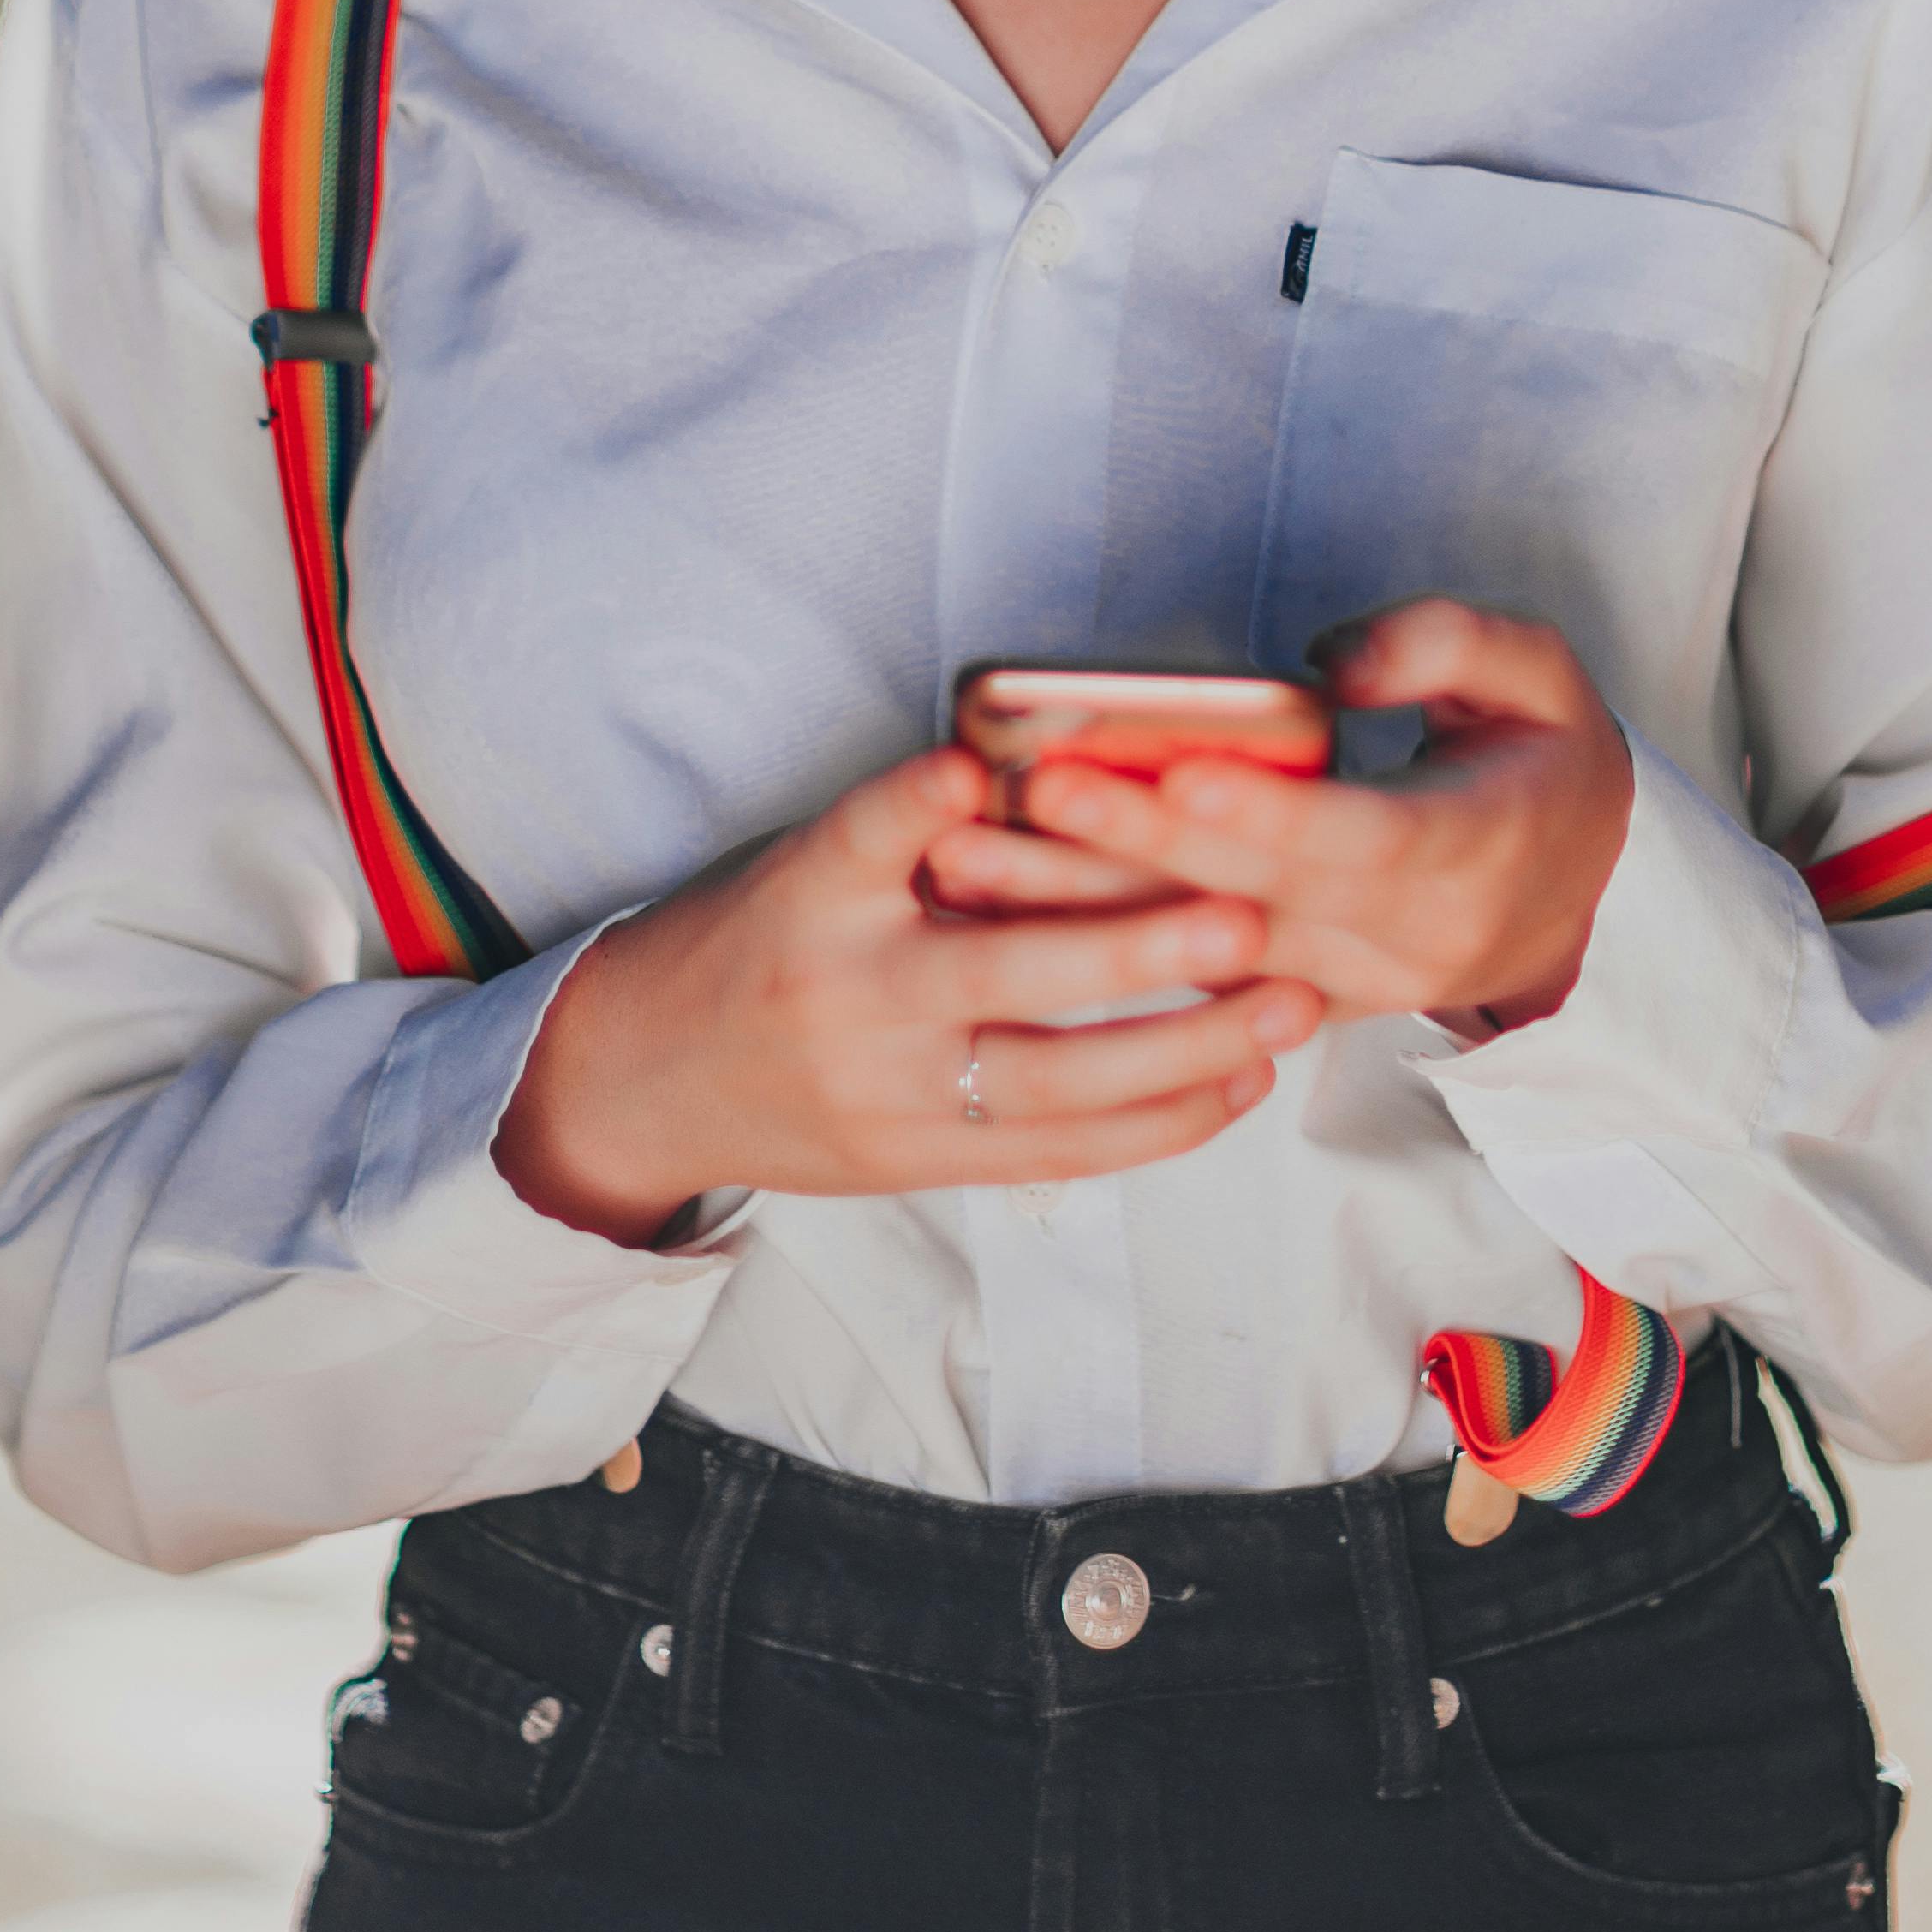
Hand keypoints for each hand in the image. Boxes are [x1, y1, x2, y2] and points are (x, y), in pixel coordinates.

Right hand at [496, 744, 1326, 1247]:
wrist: (643, 1077)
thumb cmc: (755, 938)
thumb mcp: (805, 862)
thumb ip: (917, 832)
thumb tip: (1074, 770)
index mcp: (809, 893)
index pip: (861, 835)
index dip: (917, 801)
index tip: (975, 771)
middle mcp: (845, 993)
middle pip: (997, 973)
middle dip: (1133, 951)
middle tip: (1245, 917)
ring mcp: (882, 1090)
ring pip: (1052, 1084)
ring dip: (1185, 1048)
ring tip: (1287, 1006)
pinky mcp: (913, 1160)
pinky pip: (1054, 1152)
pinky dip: (1156, 1122)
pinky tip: (1235, 1084)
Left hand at [932, 602, 1630, 1038]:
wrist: (1580, 892)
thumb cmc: (1547, 758)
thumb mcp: (1541, 672)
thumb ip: (1446, 644)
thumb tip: (1332, 662)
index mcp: (1474, 849)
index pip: (1360, 838)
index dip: (1269, 810)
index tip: (1180, 768)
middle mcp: (1410, 937)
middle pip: (1259, 895)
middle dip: (1143, 844)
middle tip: (1042, 785)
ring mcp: (1355, 985)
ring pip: (1209, 954)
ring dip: (1088, 909)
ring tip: (975, 861)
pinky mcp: (1308, 1004)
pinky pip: (1200, 984)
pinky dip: (1108, 945)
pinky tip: (1011, 908)